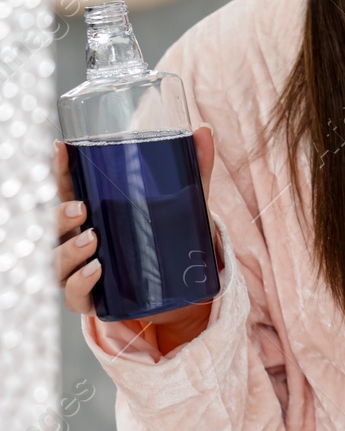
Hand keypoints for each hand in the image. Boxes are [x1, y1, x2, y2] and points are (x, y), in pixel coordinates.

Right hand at [54, 126, 222, 346]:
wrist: (184, 288)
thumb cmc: (171, 238)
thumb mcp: (185, 203)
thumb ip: (195, 169)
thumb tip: (204, 130)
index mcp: (94, 212)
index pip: (67, 189)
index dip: (59, 169)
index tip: (60, 148)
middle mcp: (80, 241)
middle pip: (53, 227)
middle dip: (60, 216)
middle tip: (81, 208)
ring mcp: (82, 271)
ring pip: (57, 261)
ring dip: (69, 250)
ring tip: (94, 239)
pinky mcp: (94, 300)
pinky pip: (75, 295)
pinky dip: (81, 283)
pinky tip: (97, 270)